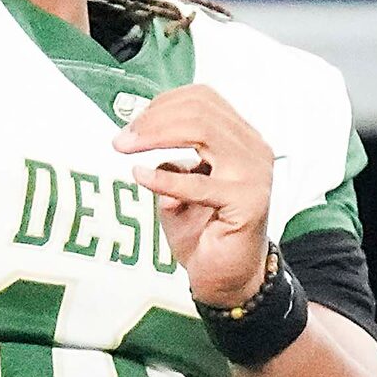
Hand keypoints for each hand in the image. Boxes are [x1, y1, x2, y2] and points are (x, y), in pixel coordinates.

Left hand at [119, 85, 276, 307]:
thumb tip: (140, 132)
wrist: (228, 277)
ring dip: (156, 136)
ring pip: (203, 131)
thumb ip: (171, 155)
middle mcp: (253, 149)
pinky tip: (141, 177)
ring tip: (127, 149)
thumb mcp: (182, 183)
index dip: (162, 104)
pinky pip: (199, 184)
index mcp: (241, 138)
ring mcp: (254, 174)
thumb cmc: (205, 231)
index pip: (203, 98)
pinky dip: (165, 178)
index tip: (131, 124)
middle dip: (153, 119)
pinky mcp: (247, 202)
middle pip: (201, 110)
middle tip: (122, 139)